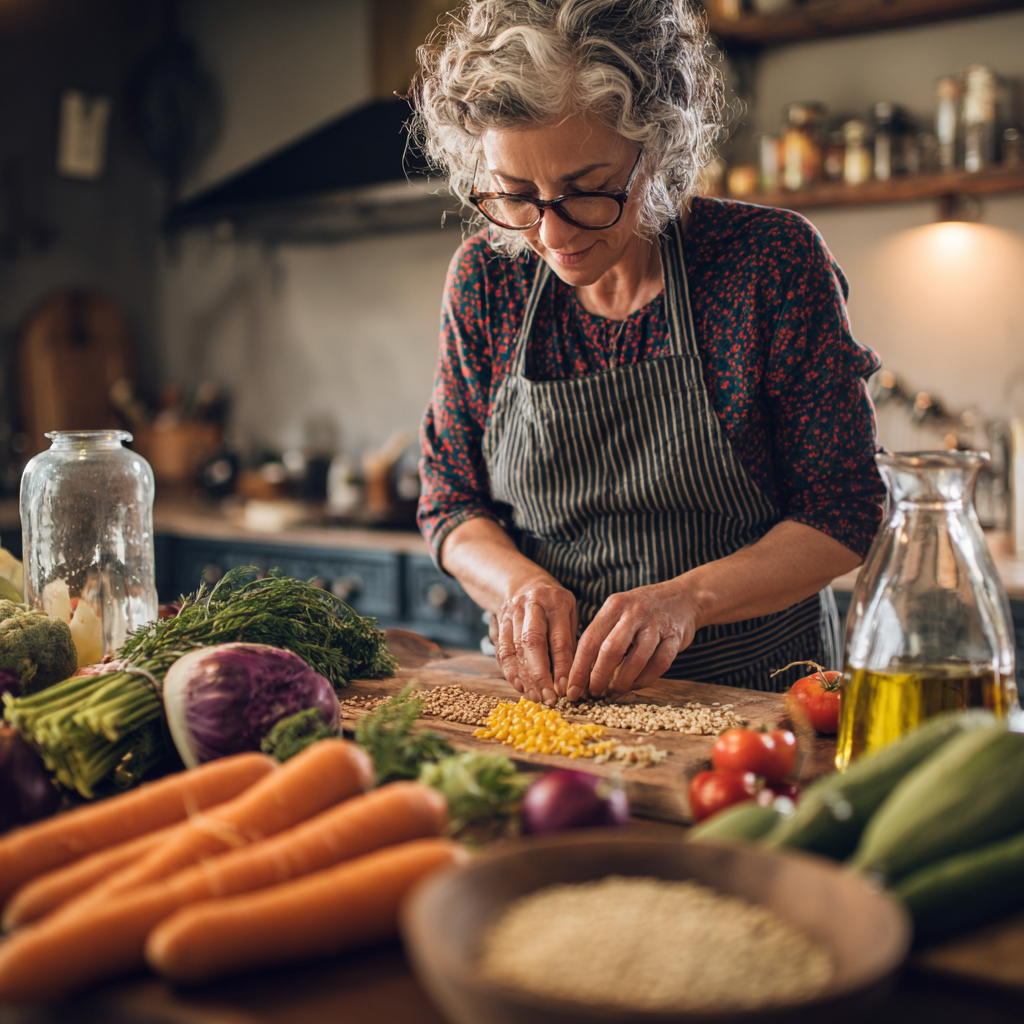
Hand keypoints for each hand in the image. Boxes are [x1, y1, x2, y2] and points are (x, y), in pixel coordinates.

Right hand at [492, 582, 577, 704]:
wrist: (522, 582)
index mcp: (556, 602)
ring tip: (535, 697)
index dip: (562, 666)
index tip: (565, 689)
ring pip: (514, 648)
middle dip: (539, 674)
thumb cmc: (554, 604)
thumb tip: (571, 678)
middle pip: (532, 642)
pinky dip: (510, 671)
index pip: (559, 639)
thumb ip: (570, 642)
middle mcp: (531, 604)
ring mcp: (511, 612)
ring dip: (524, 677)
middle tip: (548, 697)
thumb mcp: (570, 613)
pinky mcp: (498, 623)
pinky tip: (519, 686)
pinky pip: (502, 651)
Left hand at [564, 580, 700, 700]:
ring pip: (635, 660)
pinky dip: (645, 680)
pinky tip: (635, 685)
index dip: (578, 669)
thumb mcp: (618, 613)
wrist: (683, 596)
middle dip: (598, 678)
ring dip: (622, 682)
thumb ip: (601, 636)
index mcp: (614, 606)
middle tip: (593, 694)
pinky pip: (659, 664)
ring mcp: (656, 624)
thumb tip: (580, 673)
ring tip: (613, 693)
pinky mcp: (675, 637)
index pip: (589, 641)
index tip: (572, 690)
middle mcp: (633, 613)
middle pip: (610, 651)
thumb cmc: (642, 611)